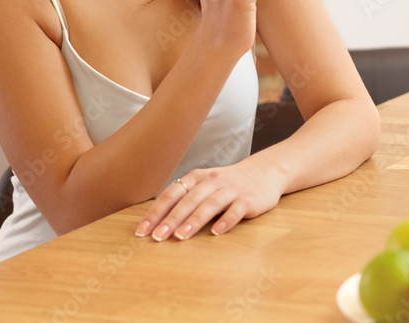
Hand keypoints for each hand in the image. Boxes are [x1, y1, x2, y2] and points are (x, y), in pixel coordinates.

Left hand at [134, 162, 284, 240]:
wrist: (266, 171)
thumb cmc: (229, 183)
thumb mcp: (205, 184)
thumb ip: (186, 198)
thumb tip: (158, 220)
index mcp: (197, 177)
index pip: (171, 194)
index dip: (156, 212)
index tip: (142, 230)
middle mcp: (212, 181)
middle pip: (188, 200)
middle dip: (171, 219)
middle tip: (157, 237)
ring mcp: (231, 189)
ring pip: (210, 204)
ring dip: (194, 221)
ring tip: (180, 237)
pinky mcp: (249, 199)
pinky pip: (236, 209)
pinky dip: (226, 220)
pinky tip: (216, 232)